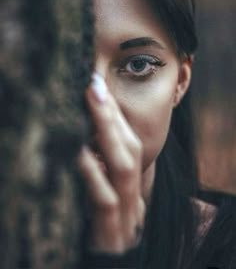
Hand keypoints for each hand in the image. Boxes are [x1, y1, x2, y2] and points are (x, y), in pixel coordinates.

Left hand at [78, 72, 145, 253]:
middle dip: (113, 116)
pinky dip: (95, 174)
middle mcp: (133, 200)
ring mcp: (125, 218)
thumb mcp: (100, 199)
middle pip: (130, 150)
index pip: (130, 146)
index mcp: (131, 191)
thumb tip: (86, 142)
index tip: (100, 89)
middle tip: (95, 86)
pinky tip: (82, 152)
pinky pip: (106, 200)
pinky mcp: (111, 235)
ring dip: (109, 133)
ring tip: (93, 103)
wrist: (103, 266)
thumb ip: (99, 174)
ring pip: (125, 169)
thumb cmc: (96, 234)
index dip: (116, 117)